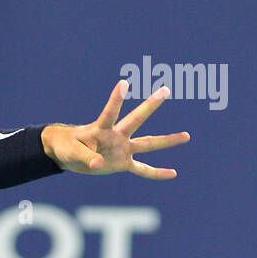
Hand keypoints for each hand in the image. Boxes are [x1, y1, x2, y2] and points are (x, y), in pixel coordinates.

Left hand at [42, 80, 190, 178]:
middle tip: (165, 89)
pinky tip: (173, 173)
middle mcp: (116, 136)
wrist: (69, 155)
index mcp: (101, 129)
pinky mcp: (123, 163)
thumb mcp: (72, 152)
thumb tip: (98, 164)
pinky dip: (157, 173)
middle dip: (150, 106)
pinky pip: (143, 169)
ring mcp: (122, 149)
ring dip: (167, 140)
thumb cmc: (68, 147)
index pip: (110, 112)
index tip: (123, 84)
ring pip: (148, 143)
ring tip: (187, 136)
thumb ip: (86, 157)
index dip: (115, 99)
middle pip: (136, 120)